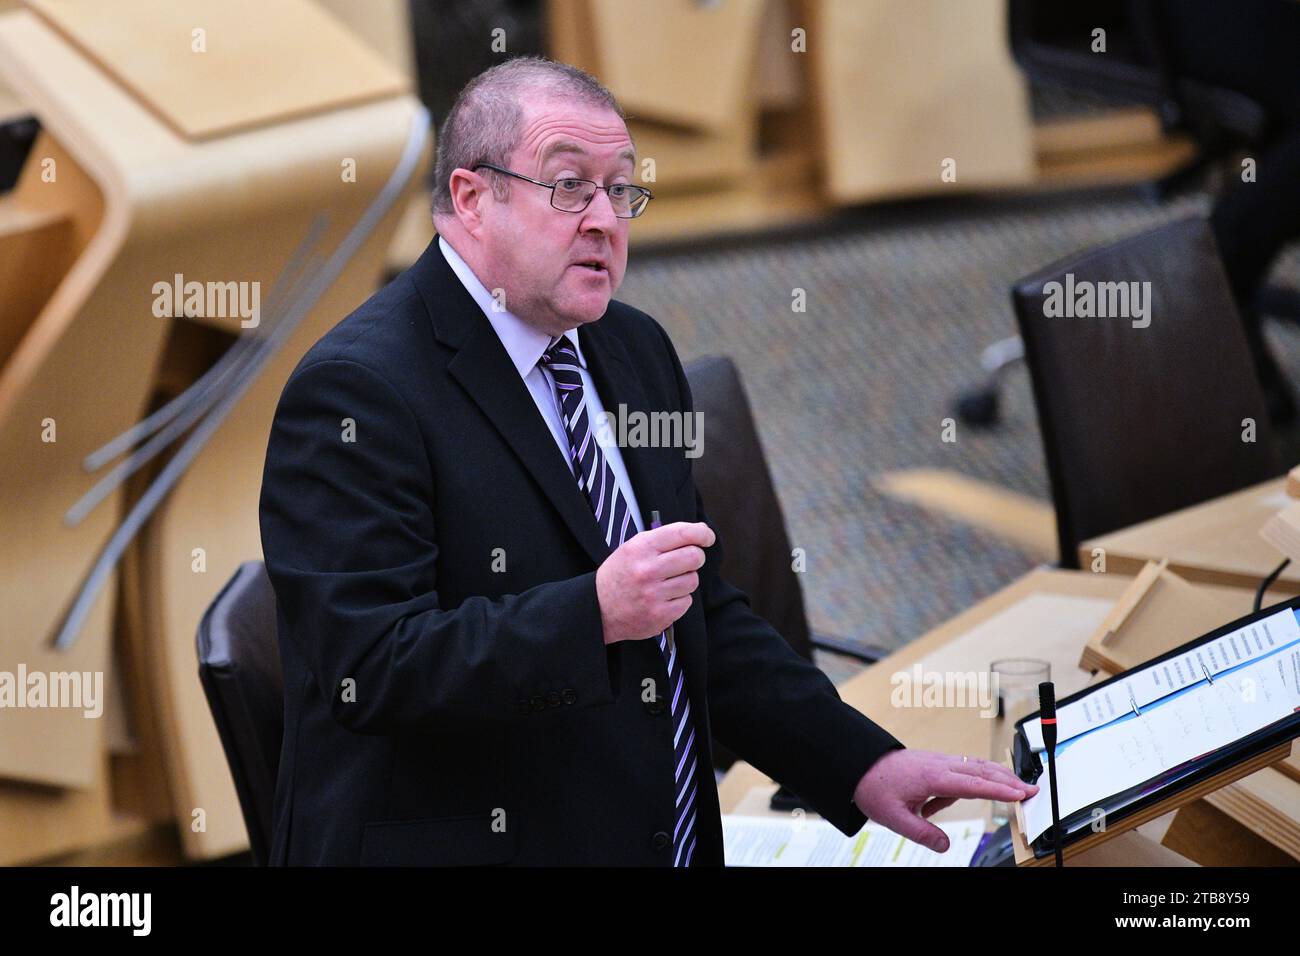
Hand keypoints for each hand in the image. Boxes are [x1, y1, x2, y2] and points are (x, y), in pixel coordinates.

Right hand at [596, 521, 714, 643]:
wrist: (597, 608)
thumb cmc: (620, 574)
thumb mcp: (632, 548)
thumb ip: (661, 539)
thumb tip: (698, 532)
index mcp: (641, 548)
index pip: (682, 533)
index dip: (702, 533)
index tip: (707, 536)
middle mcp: (648, 570)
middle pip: (694, 557)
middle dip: (695, 557)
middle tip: (688, 560)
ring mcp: (654, 594)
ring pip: (692, 580)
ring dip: (685, 580)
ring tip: (668, 582)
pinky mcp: (660, 615)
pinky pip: (686, 601)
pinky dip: (679, 599)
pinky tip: (663, 598)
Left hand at [852, 749, 1037, 852]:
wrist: (859, 764)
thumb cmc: (874, 787)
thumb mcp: (893, 817)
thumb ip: (921, 832)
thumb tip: (945, 846)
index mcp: (932, 777)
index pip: (972, 784)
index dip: (998, 789)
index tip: (1020, 794)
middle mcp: (939, 765)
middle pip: (980, 770)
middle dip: (1008, 780)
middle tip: (1032, 790)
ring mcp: (939, 762)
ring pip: (975, 766)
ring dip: (997, 774)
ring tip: (1018, 787)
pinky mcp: (937, 764)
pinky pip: (963, 769)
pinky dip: (978, 776)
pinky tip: (970, 792)